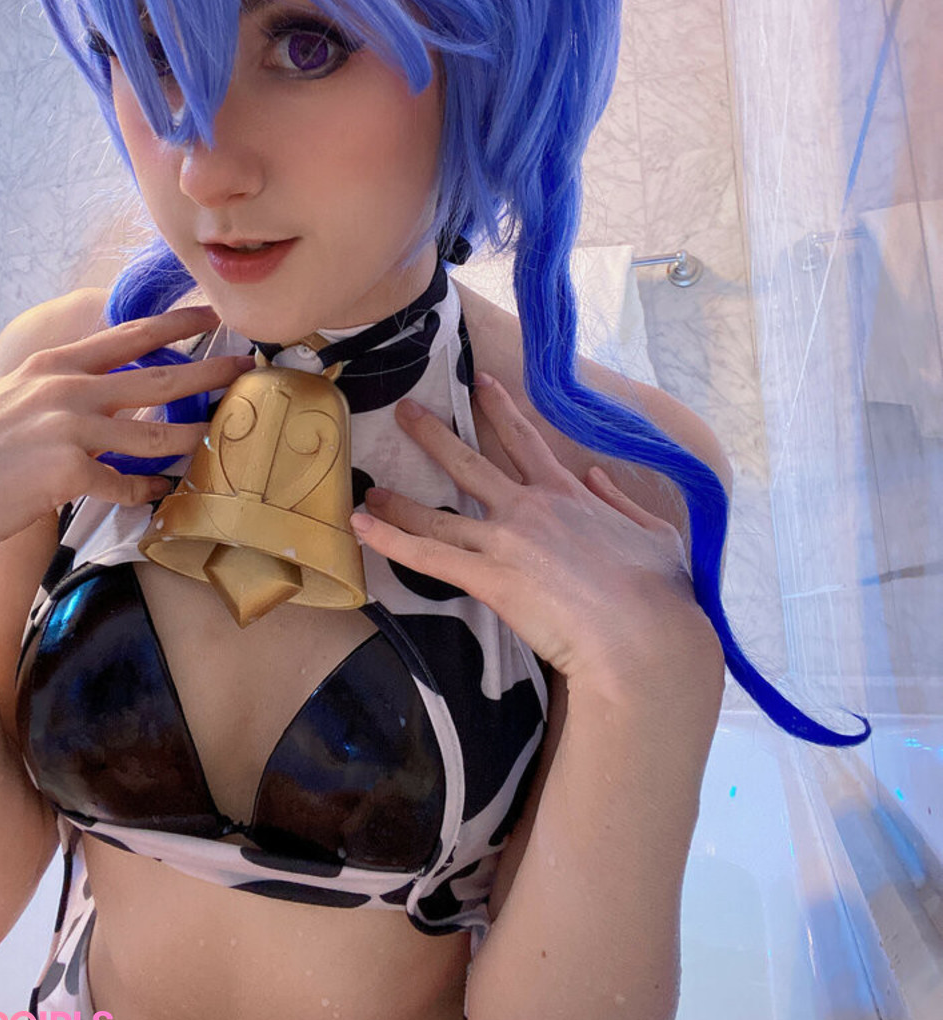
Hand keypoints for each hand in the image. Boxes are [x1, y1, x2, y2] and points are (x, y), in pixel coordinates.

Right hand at [0, 307, 253, 572]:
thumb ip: (27, 383)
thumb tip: (47, 378)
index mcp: (50, 367)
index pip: (126, 336)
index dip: (173, 323)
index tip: (208, 312)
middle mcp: (65, 391)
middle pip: (157, 378)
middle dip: (208, 370)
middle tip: (245, 367)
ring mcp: (69, 431)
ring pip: (154, 434)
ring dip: (193, 437)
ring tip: (222, 437)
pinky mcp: (70, 474)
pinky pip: (126, 483)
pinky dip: (147, 489)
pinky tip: (162, 493)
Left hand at [351, 372, 722, 698]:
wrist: (645, 636)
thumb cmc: (658, 594)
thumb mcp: (655, 533)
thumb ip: (621, 500)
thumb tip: (595, 473)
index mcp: (569, 494)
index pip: (527, 441)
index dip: (501, 409)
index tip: (480, 383)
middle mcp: (530, 508)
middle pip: (469, 463)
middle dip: (432, 434)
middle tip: (405, 410)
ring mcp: (506, 541)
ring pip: (438, 514)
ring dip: (399, 500)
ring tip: (369, 486)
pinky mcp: (489, 578)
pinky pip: (427, 556)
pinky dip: (390, 540)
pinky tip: (361, 526)